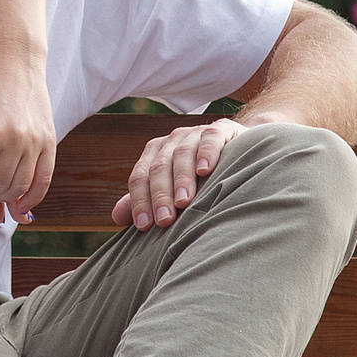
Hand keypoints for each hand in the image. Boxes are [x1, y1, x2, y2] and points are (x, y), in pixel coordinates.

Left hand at [112, 118, 243, 230]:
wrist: (240, 154)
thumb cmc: (200, 180)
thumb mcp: (172, 191)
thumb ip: (146, 201)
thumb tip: (117, 216)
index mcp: (155, 155)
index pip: (140, 177)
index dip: (140, 201)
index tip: (145, 226)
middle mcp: (172, 141)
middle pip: (159, 167)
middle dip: (160, 195)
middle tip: (165, 220)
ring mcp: (195, 133)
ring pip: (182, 154)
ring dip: (181, 179)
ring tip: (184, 202)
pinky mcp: (221, 129)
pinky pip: (211, 138)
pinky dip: (207, 153)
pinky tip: (205, 171)